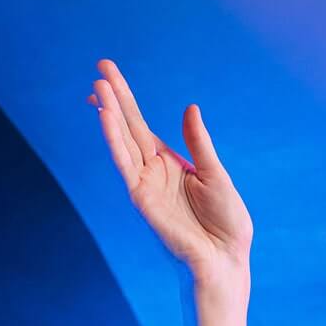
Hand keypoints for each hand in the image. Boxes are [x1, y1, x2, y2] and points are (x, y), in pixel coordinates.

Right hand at [88, 59, 253, 283]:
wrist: (225, 258)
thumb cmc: (226, 222)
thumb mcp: (216, 174)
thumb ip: (199, 143)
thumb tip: (190, 108)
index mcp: (171, 164)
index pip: (142, 126)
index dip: (127, 100)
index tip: (109, 73)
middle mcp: (154, 171)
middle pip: (129, 127)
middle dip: (115, 98)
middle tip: (100, 68)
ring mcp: (145, 183)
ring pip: (123, 142)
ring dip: (110, 115)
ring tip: (99, 87)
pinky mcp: (142, 198)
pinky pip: (125, 164)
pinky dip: (114, 141)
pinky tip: (106, 118)